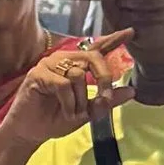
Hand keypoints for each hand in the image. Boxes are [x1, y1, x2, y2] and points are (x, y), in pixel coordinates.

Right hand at [6, 37, 134, 152]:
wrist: (31, 132)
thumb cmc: (56, 119)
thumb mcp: (88, 112)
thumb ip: (107, 101)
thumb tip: (131, 91)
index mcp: (76, 65)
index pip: (97, 48)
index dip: (113, 40)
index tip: (132, 32)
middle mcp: (64, 59)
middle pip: (93, 57)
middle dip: (103, 79)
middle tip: (105, 98)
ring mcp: (50, 64)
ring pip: (78, 74)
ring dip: (81, 99)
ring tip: (73, 112)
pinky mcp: (38, 74)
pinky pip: (63, 84)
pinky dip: (68, 102)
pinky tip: (65, 111)